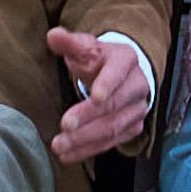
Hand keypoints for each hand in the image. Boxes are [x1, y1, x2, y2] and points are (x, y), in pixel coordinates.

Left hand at [45, 23, 158, 166]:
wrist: (122, 74)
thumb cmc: (100, 60)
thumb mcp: (86, 47)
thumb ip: (70, 43)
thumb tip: (53, 35)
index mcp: (126, 60)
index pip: (118, 72)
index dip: (107, 84)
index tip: (94, 96)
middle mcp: (137, 86)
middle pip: (114, 105)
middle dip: (89, 117)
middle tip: (65, 126)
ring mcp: (137, 110)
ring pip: (113, 128)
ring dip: (86, 139)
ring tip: (60, 145)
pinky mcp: (132, 128)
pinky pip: (111, 143)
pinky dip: (88, 150)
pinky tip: (67, 155)